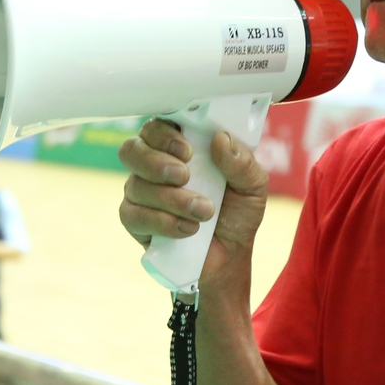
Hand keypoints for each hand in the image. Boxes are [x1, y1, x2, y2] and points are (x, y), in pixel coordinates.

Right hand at [116, 119, 267, 283]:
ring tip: (203, 212)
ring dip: (172, 199)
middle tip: (184, 176)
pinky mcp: (134, 220)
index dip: (164, 134)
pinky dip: (163, 222)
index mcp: (179, 148)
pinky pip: (133, 215)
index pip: (156, 126)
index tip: (187, 150)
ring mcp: (140, 193)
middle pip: (132, 149)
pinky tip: (187, 229)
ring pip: (136, 185)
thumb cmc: (236, 215)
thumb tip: (221, 139)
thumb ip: (241, 162)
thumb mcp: (252, 186)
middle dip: (157, 162)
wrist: (229, 257)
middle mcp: (153, 166)